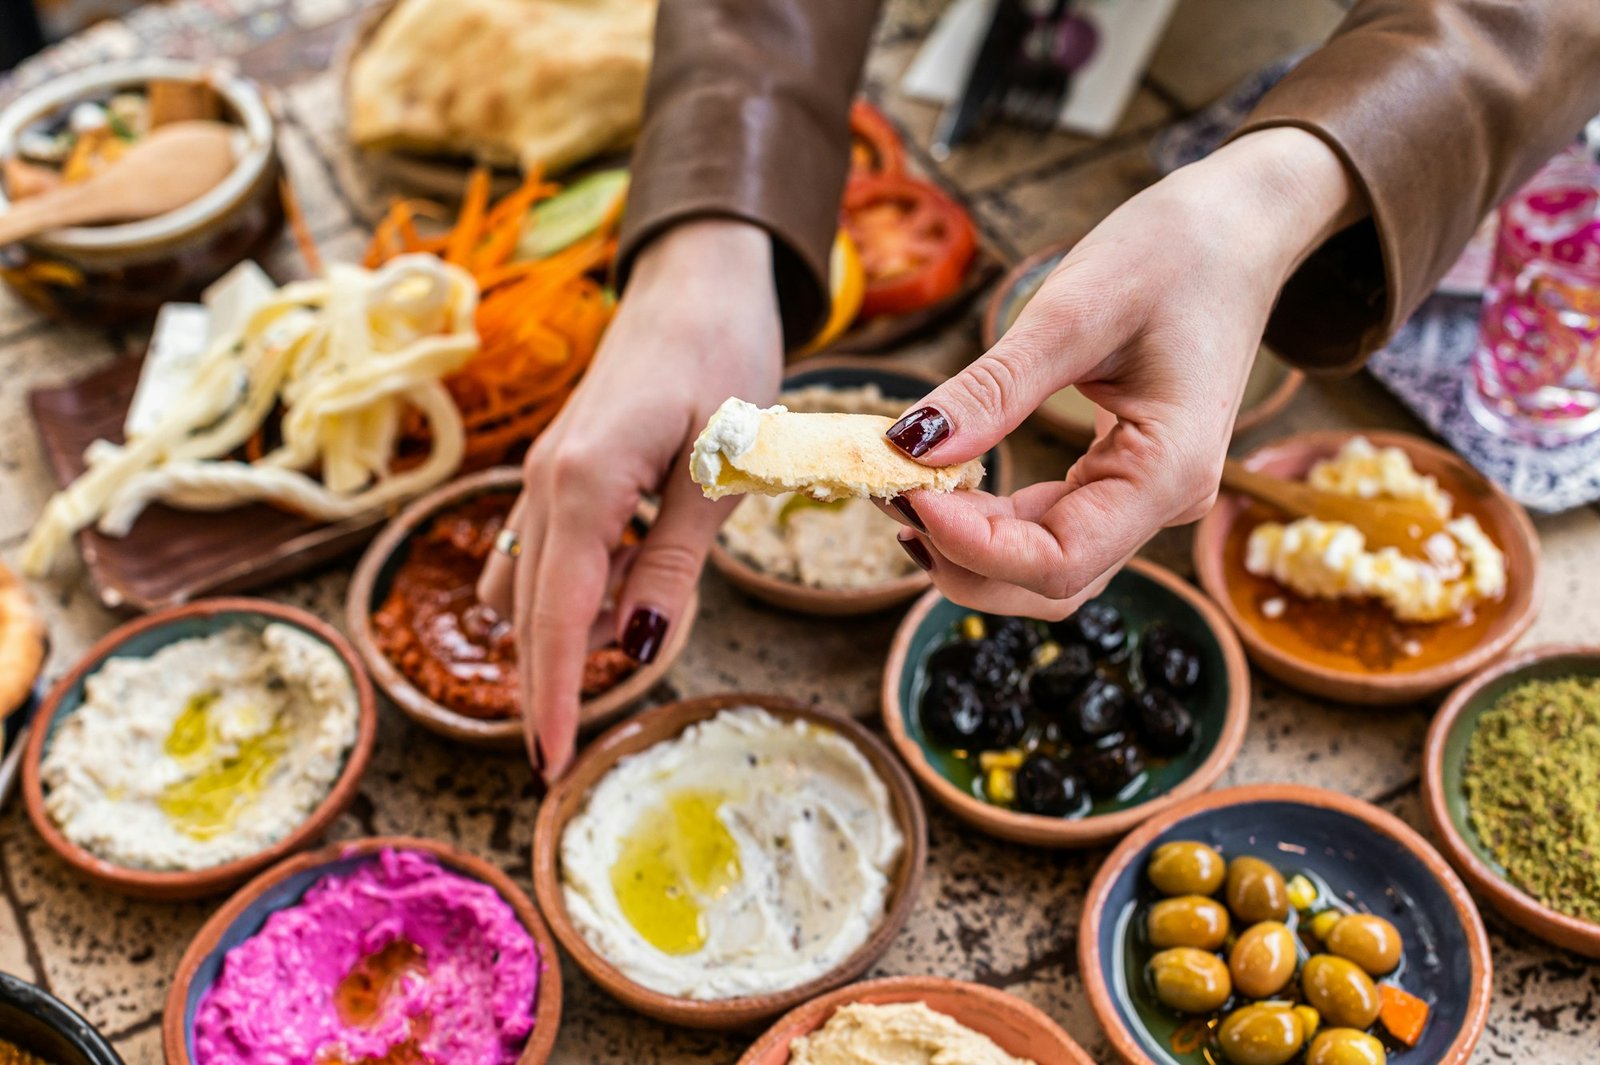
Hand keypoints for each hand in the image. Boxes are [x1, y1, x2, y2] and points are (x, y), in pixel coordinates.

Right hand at [478, 219, 781, 778]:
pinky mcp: (556, 469)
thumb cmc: (725, 358)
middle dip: (554, 678)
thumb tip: (639, 647)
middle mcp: (545, 483)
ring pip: (530, 586)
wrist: (699, 280)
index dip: (552, 697)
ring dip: (570, 626)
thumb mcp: (723, 467)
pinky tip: (631, 574)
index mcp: (585, 482)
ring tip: (649, 608)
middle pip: (531, 613)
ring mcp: (542, 474)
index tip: (549, 766)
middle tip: (584, 736)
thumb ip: (674, 560)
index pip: (557, 617)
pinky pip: (543, 551)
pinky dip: (575, 587)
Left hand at [880, 127, 1363, 618]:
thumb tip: (908, 446)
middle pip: (1051, 584)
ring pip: (1047, 568)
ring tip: (904, 491)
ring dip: (970, 549)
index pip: (1058, 560)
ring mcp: (1144, 497)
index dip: (972, 545)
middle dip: (962, 559)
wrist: (1242, 227)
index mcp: (1169, 472)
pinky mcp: (1121, 478)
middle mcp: (1163, 503)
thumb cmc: (1177, 253)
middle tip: (888, 493)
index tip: (904, 490)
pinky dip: (991, 522)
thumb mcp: (1074, 311)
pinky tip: (941, 488)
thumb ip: (993, 389)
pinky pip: (1050, 527)